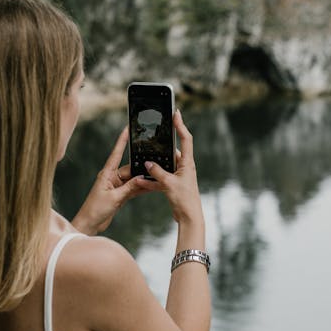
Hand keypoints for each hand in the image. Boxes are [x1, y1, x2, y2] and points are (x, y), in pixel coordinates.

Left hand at [71, 126, 154, 234]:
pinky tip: (151, 187)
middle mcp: (112, 177)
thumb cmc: (95, 210)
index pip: (116, 153)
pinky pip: (133, 188)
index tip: (128, 128)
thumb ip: (129, 188)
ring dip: (143, 180)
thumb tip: (142, 178)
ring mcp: (116, 186)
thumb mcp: (115, 198)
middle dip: (141, 168)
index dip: (122, 140)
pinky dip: (141, 188)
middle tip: (155, 165)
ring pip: (133, 179)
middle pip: (130, 169)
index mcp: (107, 173)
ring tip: (156, 177)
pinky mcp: (119, 195)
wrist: (90, 224)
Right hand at [143, 110, 203, 225]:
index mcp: (187, 163)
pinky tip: (141, 180)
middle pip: (172, 151)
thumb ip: (157, 172)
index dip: (180, 125)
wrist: (189, 217)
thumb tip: (148, 163)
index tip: (176, 113)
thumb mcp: (169, 184)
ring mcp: (178, 176)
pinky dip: (152, 179)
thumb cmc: (185, 200)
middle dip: (162, 146)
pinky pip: (160, 178)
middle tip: (155, 134)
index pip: (185, 139)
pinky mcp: (173, 185)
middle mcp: (184, 167)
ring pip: (164, 165)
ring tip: (144, 160)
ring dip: (154, 166)